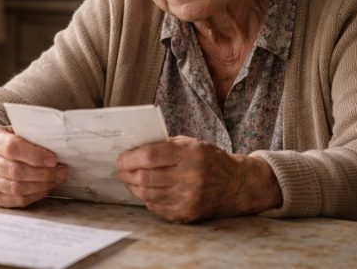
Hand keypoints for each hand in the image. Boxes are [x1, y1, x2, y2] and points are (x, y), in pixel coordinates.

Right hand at [0, 126, 67, 207]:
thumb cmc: (8, 140)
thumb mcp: (16, 131)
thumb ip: (31, 137)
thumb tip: (58, 146)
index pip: (11, 148)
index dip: (35, 155)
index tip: (54, 159)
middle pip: (15, 171)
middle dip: (43, 173)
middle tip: (62, 171)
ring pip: (16, 188)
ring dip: (42, 185)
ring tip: (57, 179)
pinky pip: (16, 200)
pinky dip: (35, 195)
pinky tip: (46, 188)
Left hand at [115, 136, 281, 222]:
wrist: (236, 184)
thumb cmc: (209, 159)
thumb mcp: (190, 143)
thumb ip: (164, 145)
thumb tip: (133, 149)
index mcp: (190, 154)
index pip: (150, 156)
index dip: (130, 158)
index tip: (121, 158)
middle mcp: (191, 177)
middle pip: (145, 177)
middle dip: (127, 173)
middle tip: (120, 170)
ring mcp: (189, 198)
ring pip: (148, 194)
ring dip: (134, 187)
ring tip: (131, 180)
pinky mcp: (188, 213)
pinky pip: (157, 207)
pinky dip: (147, 199)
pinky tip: (147, 191)